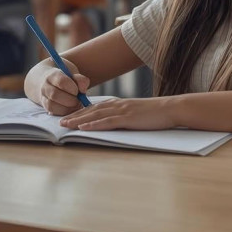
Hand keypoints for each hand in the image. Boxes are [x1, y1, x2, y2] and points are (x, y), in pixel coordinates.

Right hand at [28, 60, 92, 115]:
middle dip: (70, 100)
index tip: (78, 91)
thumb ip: (80, 80)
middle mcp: (45, 86)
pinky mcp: (46, 107)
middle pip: (55, 95)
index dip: (72, 88)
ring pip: (52, 105)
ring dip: (67, 108)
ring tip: (75, 105)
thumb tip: (83, 90)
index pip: (61, 81)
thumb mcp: (74, 75)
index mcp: (53, 75)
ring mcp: (43, 97)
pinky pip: (54, 112)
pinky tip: (71, 108)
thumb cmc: (67, 78)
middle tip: (78, 100)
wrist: (53, 83)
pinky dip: (64, 112)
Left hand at [59, 97, 175, 130]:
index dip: (81, 112)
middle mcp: (118, 105)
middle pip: (91, 110)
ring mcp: (122, 111)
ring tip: (65, 124)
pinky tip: (84, 128)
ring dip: (79, 120)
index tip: (69, 116)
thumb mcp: (137, 113)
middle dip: (74, 115)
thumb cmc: (157, 114)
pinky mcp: (128, 118)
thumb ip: (125, 116)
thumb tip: (115, 122)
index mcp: (120, 104)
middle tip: (59, 120)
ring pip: (95, 115)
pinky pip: (107, 122)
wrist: (171, 109)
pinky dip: (94, 124)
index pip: (96, 107)